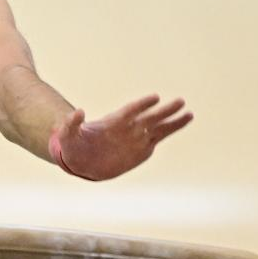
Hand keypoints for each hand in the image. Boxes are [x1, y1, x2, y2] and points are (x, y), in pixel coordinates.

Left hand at [52, 94, 192, 180]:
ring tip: (189, 113)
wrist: (81, 160)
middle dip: (164, 111)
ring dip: (173, 121)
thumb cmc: (73, 145)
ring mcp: (135, 138)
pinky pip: (157, 139)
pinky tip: (182, 122)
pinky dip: (169, 132)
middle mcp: (127, 128)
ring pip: (158, 128)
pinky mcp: (140, 150)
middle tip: (180, 101)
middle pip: (149, 117)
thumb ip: (71, 124)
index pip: (130, 111)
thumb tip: (77, 112)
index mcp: (112, 123)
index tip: (155, 98)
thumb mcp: (67, 135)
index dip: (142, 105)